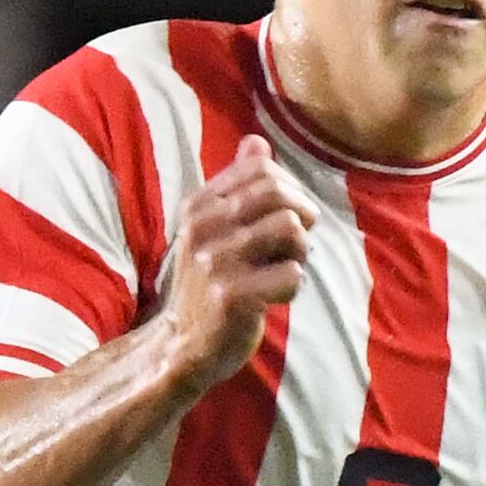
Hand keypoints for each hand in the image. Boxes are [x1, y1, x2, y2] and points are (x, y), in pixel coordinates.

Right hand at [161, 151, 314, 395]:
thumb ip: (237, 185)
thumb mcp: (216, 228)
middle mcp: (203, 225)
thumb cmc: (211, 281)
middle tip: (294, 247)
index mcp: (200, 203)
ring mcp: (214, 260)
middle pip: (280, 194)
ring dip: (300, 253)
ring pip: (291, 230)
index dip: (292, 191)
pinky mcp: (231, 295)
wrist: (183, 343)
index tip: (288, 219)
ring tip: (282, 270)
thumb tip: (256, 142)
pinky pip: (292, 275)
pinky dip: (293, 288)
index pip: (263, 170)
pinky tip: (273, 298)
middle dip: (303, 218)